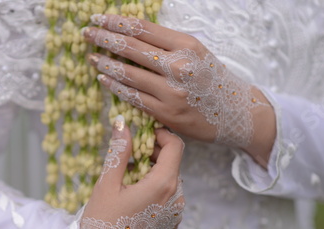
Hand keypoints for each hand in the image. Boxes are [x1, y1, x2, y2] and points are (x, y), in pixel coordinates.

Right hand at [75, 115, 184, 228]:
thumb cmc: (100, 222)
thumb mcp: (107, 183)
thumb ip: (119, 151)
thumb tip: (122, 123)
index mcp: (164, 185)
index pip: (175, 146)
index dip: (161, 135)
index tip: (143, 134)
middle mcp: (177, 201)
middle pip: (173, 164)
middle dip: (154, 155)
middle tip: (129, 156)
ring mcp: (175, 218)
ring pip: (171, 183)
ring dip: (153, 174)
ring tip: (127, 180)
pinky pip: (169, 202)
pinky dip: (155, 193)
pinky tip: (133, 200)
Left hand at [83, 14, 275, 166]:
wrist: (236, 113)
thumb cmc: (214, 81)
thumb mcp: (196, 53)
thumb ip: (166, 45)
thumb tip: (131, 34)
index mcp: (186, 46)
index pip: (143, 29)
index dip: (117, 23)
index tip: (99, 19)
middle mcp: (178, 67)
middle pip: (132, 48)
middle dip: (104, 39)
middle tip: (87, 33)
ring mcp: (170, 92)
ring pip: (128, 74)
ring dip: (105, 64)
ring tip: (92, 56)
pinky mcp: (165, 113)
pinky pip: (133, 97)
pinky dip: (116, 87)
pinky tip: (104, 80)